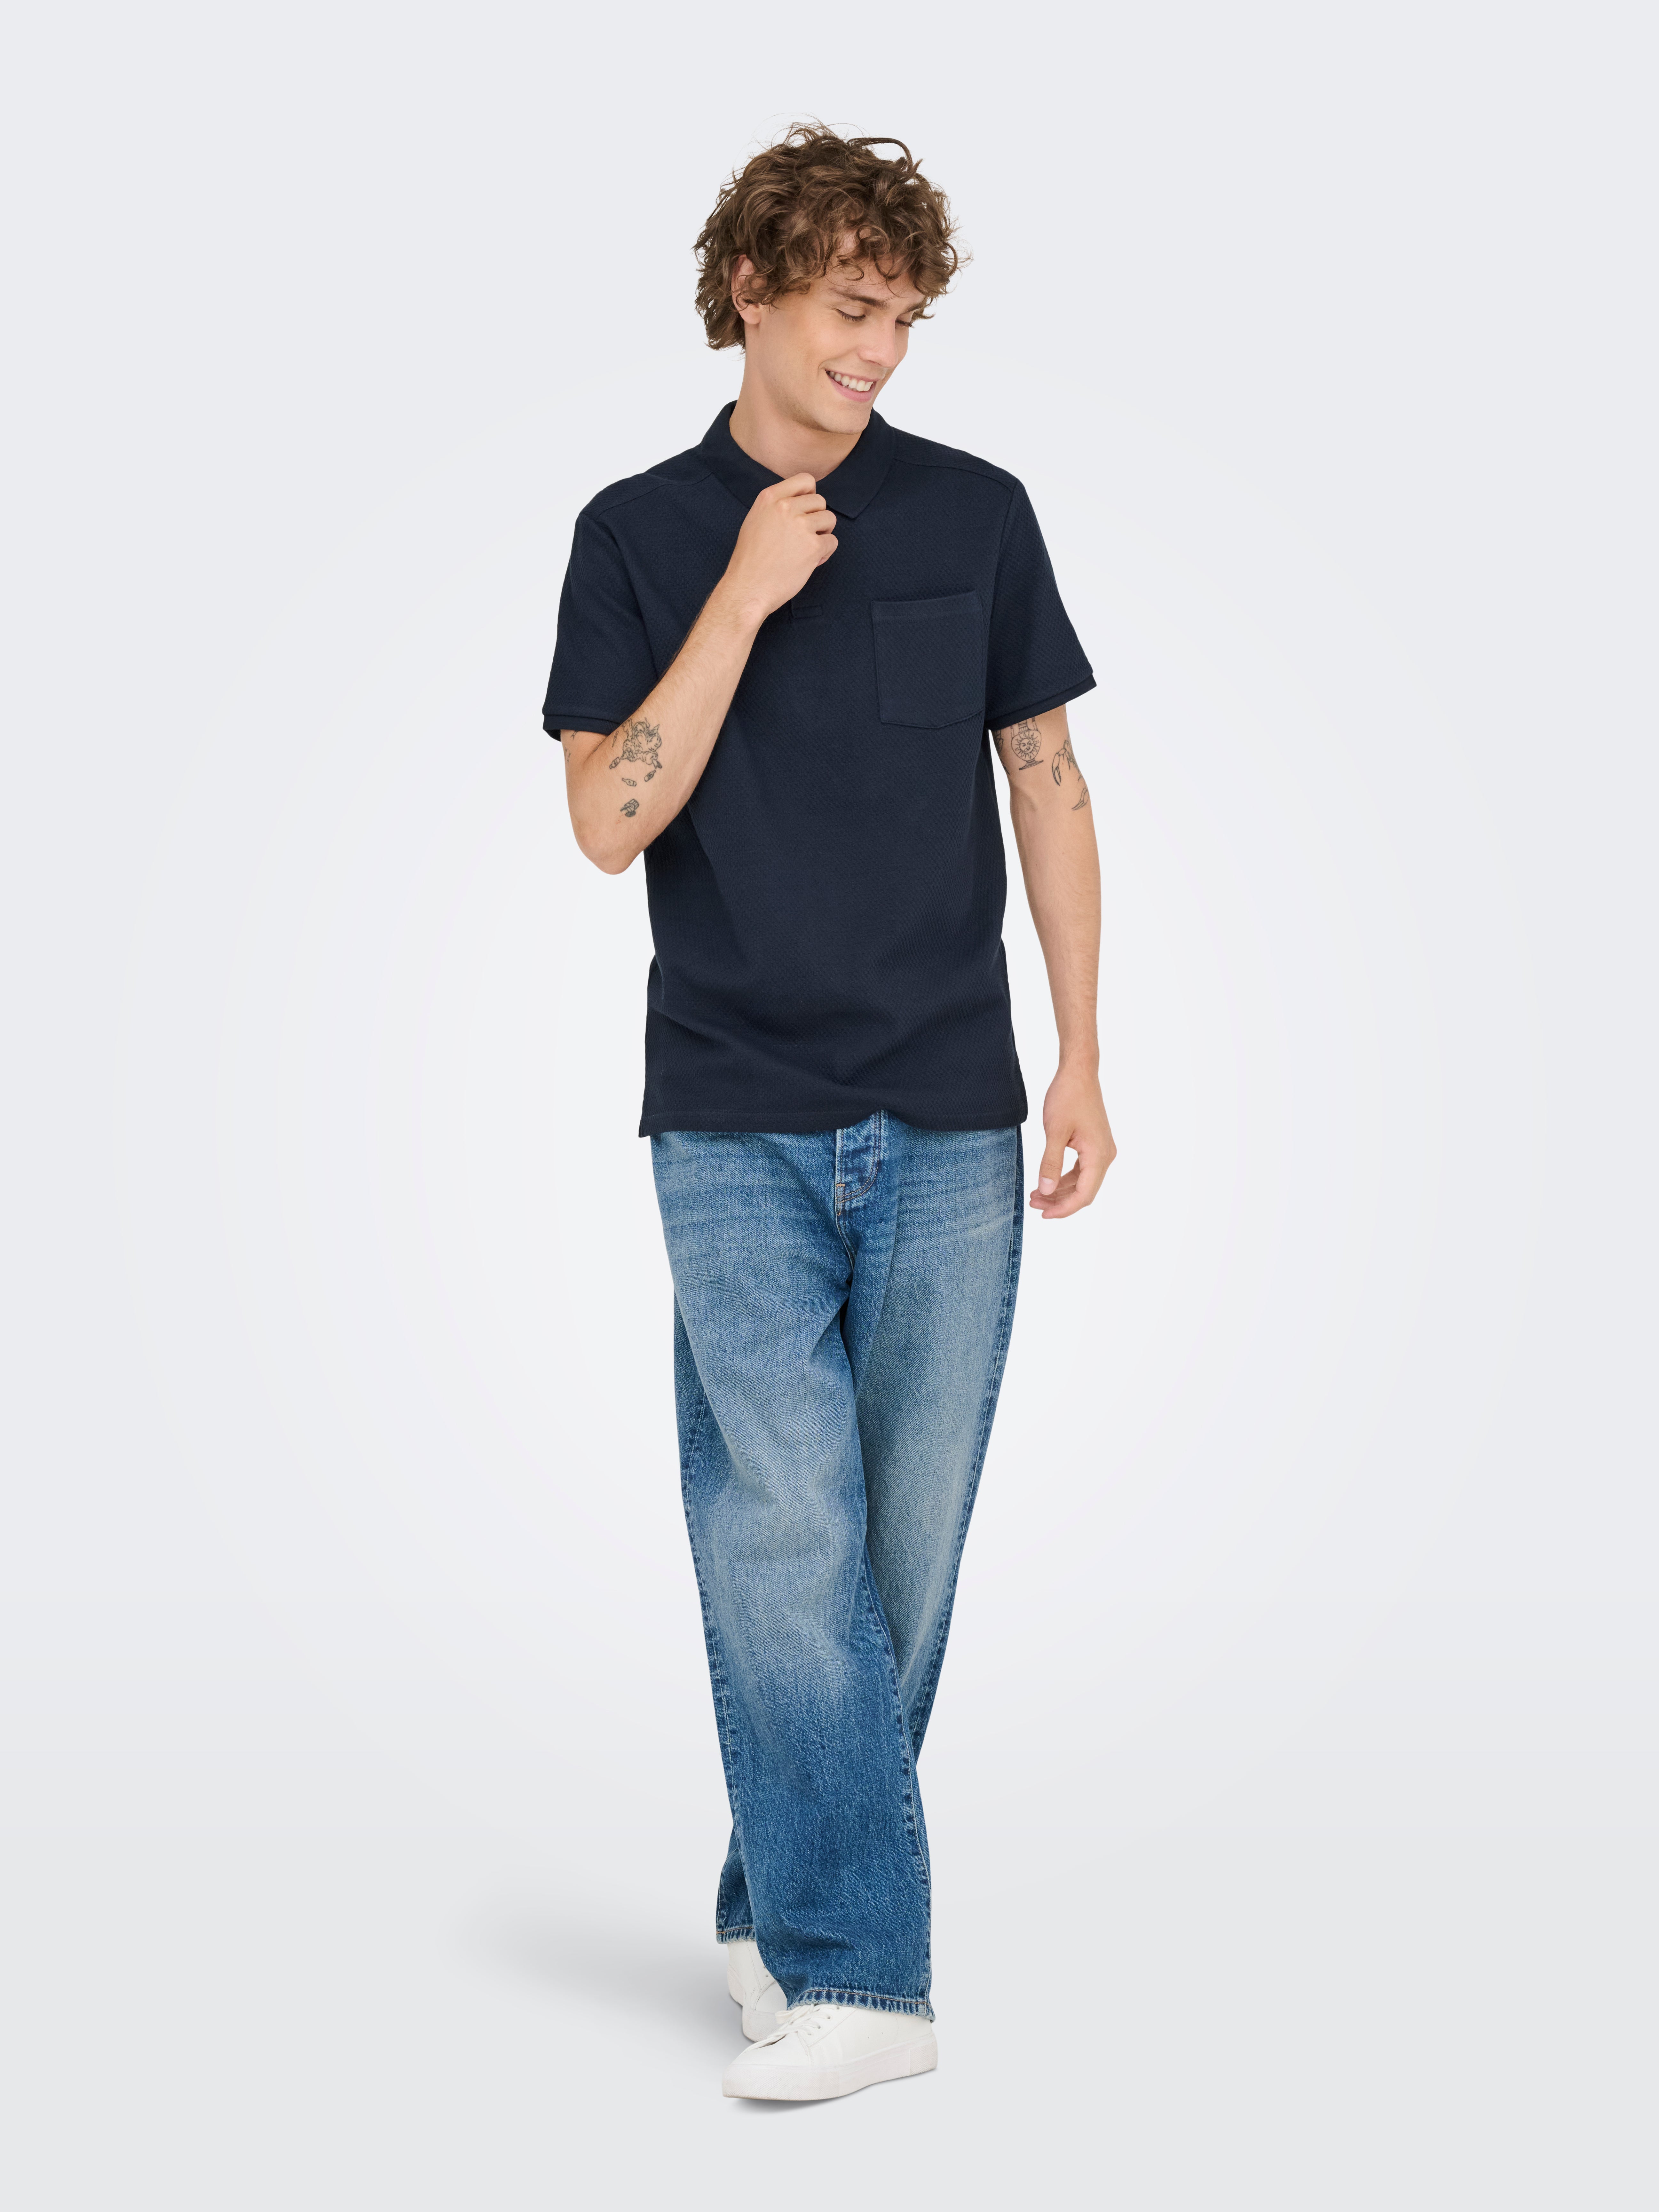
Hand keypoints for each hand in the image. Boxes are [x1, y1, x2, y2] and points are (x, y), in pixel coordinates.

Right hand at [719, 474, 837, 623]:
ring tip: (806, 549)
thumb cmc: (750, 560)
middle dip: (816, 518)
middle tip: (803, 537)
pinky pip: (832, 541)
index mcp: (770, 498)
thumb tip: (801, 502)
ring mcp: (800, 526)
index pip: (805, 480)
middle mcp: (785, 507)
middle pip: (820, 501)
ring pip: (829, 519)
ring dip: (822, 534)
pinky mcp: (813, 546)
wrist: (747, 588)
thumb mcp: (755, 520)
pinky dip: (825, 552)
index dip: (810, 495)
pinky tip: (810, 562)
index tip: (804, 511)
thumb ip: (776, 507)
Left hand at [1031, 1064, 1115, 1219]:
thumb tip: (1046, 1191)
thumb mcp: (1055, 1131)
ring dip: (1060, 1191)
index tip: (1043, 1214)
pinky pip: (1081, 1170)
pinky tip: (1047, 1182)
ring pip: (1082, 1182)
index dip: (1064, 1209)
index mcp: (1099, 1155)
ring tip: (1036, 1195)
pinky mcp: (1094, 1145)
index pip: (1084, 1195)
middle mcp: (1105, 1156)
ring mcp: (1101, 1150)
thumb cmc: (1068, 1097)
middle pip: (1084, 1191)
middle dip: (1059, 1201)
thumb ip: (1050, 1163)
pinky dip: (1064, 1178)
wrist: (1078, 1072)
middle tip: (1033, 1204)